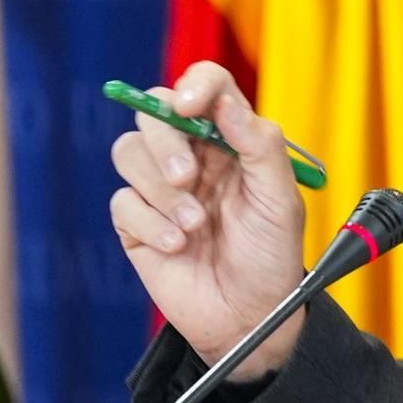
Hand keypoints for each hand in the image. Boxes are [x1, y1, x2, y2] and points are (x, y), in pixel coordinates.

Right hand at [109, 62, 310, 378]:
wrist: (248, 317)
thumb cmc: (271, 256)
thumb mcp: (280, 200)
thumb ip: (259, 145)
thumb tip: (226, 101)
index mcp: (230, 141)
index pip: (207, 87)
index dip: (195, 85)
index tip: (191, 105)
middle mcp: (192, 155)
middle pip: (153, 111)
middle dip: (166, 142)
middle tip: (189, 178)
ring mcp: (160, 188)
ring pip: (129, 152)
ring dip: (160, 189)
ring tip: (193, 227)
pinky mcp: (136, 223)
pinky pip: (123, 202)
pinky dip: (149, 223)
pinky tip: (177, 247)